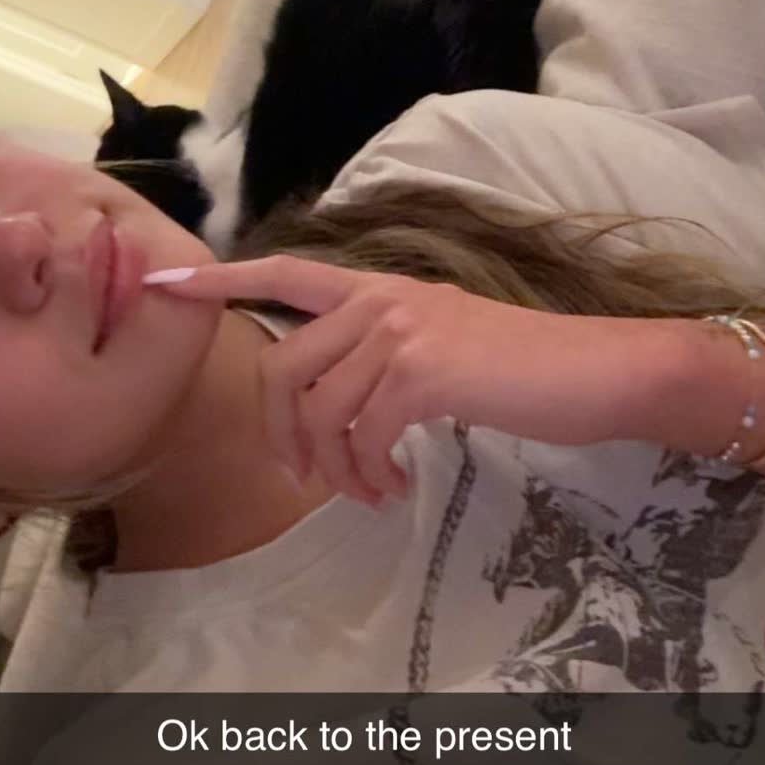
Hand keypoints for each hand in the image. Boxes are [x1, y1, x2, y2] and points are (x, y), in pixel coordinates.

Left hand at [147, 255, 661, 506]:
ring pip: (320, 408)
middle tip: (310, 479)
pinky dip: (371, 474)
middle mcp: (383, 299)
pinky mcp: (424, 371)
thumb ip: (387, 354)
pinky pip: (362, 436)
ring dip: (334, 468)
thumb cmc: (527, 369)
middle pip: (284, 365)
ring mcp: (403, 331)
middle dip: (283, 434)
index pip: (285, 273)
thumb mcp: (444, 344)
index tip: (166, 286)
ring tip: (369, 491)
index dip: (222, 280)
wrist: (597, 372)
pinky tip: (397, 487)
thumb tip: (340, 404)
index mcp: (382, 288)